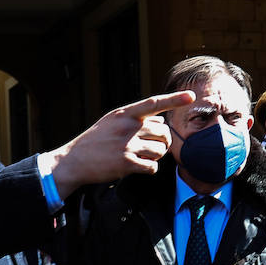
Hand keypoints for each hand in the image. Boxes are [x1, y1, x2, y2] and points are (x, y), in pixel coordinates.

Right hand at [39, 91, 195, 197]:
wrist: (74, 160)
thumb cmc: (95, 140)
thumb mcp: (111, 121)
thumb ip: (133, 118)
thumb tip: (159, 119)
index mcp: (125, 114)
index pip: (154, 103)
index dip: (174, 99)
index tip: (191, 96)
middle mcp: (128, 127)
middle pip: (163, 132)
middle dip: (162, 141)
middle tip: (151, 146)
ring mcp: (128, 145)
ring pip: (161, 150)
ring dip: (156, 156)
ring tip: (142, 156)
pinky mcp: (126, 163)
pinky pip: (152, 166)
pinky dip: (149, 168)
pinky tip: (138, 167)